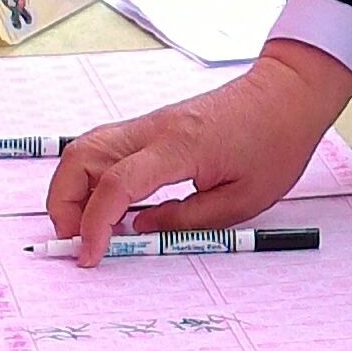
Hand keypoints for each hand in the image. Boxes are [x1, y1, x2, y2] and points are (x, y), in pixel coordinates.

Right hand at [46, 41, 351, 258]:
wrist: (288, 95)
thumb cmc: (275, 143)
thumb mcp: (241, 200)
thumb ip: (186, 220)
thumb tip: (139, 230)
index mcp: (178, 147)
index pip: (115, 184)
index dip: (94, 224)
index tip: (90, 256)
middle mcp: (154, 129)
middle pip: (80, 157)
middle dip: (64, 203)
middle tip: (78, 241)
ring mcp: (149, 123)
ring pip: (85, 149)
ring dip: (73, 189)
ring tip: (90, 228)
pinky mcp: (152, 126)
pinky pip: (105, 148)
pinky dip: (92, 178)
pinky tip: (111, 207)